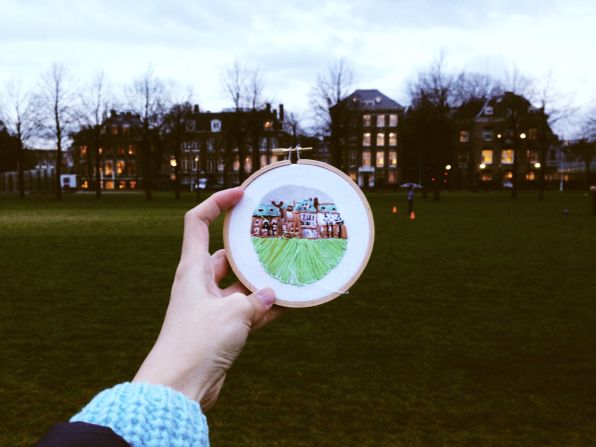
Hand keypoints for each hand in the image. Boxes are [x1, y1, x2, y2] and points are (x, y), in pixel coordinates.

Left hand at [133, 187, 282, 409]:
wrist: (178, 388)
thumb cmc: (196, 342)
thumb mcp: (233, 313)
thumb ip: (256, 300)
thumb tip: (272, 295)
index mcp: (192, 269)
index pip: (198, 222)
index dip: (217, 202)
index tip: (241, 195)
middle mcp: (200, 284)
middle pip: (225, 254)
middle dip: (250, 248)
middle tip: (276, 238)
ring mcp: (211, 307)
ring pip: (240, 285)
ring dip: (262, 282)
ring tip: (289, 271)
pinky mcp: (220, 329)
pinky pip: (247, 311)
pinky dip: (265, 309)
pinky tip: (290, 304)